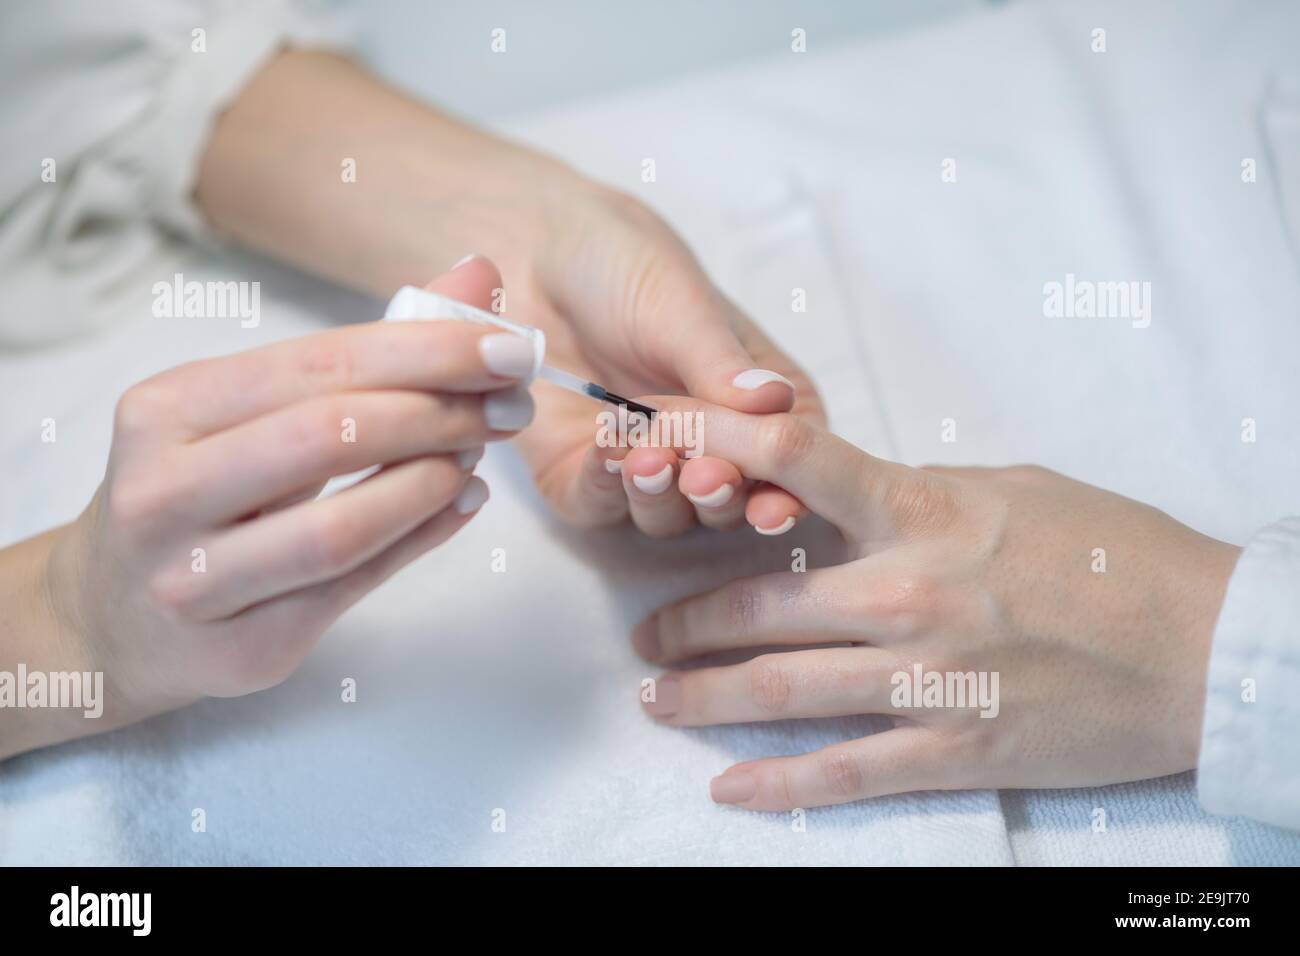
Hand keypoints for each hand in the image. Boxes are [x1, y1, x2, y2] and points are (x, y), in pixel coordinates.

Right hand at [8, 262, 525, 756]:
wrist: (112, 619)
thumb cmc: (198, 493)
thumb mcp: (248, 411)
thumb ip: (362, 350)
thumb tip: (476, 278)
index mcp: (164, 411)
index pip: (318, 364)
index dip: (427, 350)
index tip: (506, 345)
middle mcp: (163, 493)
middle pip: (330, 437)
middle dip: (442, 411)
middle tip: (513, 403)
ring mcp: (195, 580)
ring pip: (341, 526)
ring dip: (433, 481)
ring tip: (482, 451)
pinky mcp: (241, 647)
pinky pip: (353, 588)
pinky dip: (423, 538)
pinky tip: (463, 502)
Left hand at [501, 188, 825, 536]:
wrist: (535, 254)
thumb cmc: (626, 266)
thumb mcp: (681, 305)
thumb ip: (720, 361)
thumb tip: (774, 401)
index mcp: (760, 411)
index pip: (789, 468)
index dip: (786, 492)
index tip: (774, 506)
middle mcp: (710, 452)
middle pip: (730, 505)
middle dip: (719, 495)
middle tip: (705, 474)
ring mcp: (648, 474)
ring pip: (668, 518)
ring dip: (661, 495)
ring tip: (648, 457)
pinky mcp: (583, 482)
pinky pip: (599, 504)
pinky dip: (605, 486)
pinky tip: (605, 451)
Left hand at [632, 399, 1240, 808]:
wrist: (1206, 647)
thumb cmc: (1119, 554)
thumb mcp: (1013, 489)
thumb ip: (920, 492)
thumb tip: (850, 494)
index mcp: (926, 512)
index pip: (795, 462)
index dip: (713, 444)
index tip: (654, 443)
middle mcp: (910, 594)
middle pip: (762, 604)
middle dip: (687, 619)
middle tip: (645, 631)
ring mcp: (928, 678)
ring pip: (783, 690)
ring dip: (706, 696)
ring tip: (657, 698)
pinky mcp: (954, 749)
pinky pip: (845, 771)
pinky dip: (779, 783)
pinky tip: (730, 786)